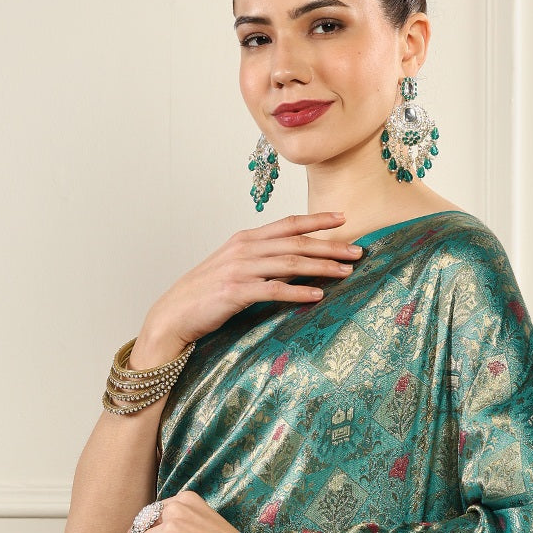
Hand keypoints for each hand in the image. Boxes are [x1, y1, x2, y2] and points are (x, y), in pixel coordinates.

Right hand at [143, 211, 366, 350]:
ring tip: (346, 272)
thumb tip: (295, 263)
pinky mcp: (236, 292)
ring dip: (322, 267)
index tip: (343, 218)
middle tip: (358, 251)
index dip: (317, 220)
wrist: (174, 313)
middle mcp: (244, 249)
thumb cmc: (206, 294)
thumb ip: (262, 260)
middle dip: (330, 246)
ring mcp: (240, 269)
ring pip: (290, 263)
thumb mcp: (234, 268)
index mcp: (245, 239)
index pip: (288, 224)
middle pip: (296, 243)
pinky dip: (298, 292)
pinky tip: (318, 295)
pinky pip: (274, 290)